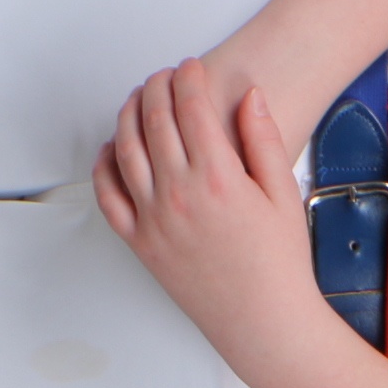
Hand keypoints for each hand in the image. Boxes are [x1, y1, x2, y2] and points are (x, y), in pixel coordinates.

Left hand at [92, 60, 329, 363]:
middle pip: (153, 119)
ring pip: (125, 149)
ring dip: (128, 115)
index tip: (192, 67)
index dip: (189, 78)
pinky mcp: (140, 242)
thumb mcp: (283, 194)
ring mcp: (153, 219)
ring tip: (138, 99)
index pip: (191, 107)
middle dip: (157, 87)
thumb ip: (263, 140)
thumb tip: (249, 98)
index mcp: (218, 178)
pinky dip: (105, 165)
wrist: (262, 321)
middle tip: (165, 76)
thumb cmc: (279, 263)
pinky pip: (109, 195)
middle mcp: (178, 194)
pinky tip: (112, 149)